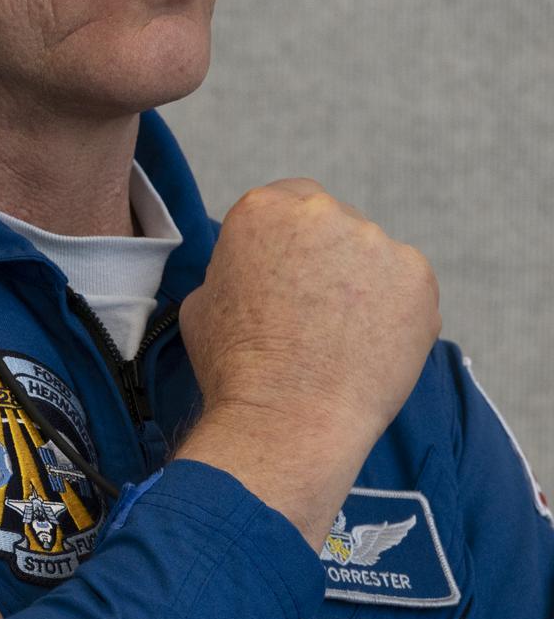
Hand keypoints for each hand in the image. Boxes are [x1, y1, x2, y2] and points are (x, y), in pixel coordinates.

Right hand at [177, 179, 439, 547]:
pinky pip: (407, 287)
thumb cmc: (235, 367)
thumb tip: (249, 275)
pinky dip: (397, 313)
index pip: (288, 200)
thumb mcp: (202, 301)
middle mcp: (321, 210)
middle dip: (329, 258)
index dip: (292, 239)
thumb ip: (232, 269)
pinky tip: (374, 348)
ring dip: (364, 284)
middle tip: (318, 311)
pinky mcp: (416, 276)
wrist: (287, 418)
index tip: (293, 271)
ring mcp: (374, 241)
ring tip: (346, 339)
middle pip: (333, 223)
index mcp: (263, 208)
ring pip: (372, 256)